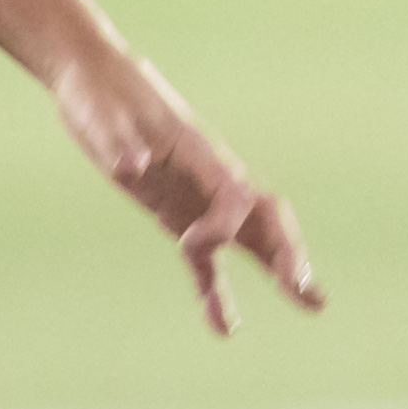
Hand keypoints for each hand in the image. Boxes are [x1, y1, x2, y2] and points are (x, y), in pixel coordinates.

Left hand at [50, 48, 322, 336]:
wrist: (94, 81)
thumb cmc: (99, 94)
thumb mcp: (102, 115)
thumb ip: (118, 141)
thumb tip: (131, 166)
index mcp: (197, 152)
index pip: (235, 194)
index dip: (223, 225)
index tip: (188, 245)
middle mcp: (209, 176)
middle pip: (265, 214)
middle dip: (287, 250)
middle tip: (304, 288)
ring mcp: (197, 196)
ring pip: (249, 237)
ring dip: (277, 269)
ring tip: (312, 303)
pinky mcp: (175, 214)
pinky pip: (204, 258)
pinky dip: (213, 290)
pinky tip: (225, 327)